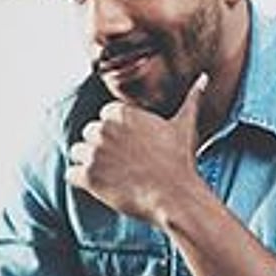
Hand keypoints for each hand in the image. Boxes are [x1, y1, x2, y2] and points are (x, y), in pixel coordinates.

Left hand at [66, 73, 208, 223]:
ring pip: (78, 152)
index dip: (118, 133)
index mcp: (121, 113)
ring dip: (90, 163)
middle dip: (102, 147)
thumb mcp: (185, 125)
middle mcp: (103, 128)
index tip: (133, 147)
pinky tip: (102, 186)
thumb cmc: (180, 161)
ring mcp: (94, 152)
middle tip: (124, 163)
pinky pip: (71, 174)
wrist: (175, 196)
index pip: (105, 116)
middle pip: (89, 133)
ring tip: (112, 175)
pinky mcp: (88, 176)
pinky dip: (82, 181)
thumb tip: (204, 78)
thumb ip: (191, 98)